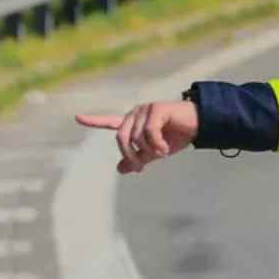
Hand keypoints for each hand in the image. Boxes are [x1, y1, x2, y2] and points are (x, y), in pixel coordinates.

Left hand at [75, 101, 198, 174]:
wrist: (200, 125)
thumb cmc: (179, 136)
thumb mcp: (156, 151)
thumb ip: (139, 158)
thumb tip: (121, 169)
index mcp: (134, 122)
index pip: (111, 123)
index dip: (94, 121)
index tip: (77, 118)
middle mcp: (136, 113)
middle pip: (121, 137)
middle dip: (129, 155)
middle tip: (140, 168)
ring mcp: (146, 110)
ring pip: (135, 137)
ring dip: (148, 151)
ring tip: (163, 153)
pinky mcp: (157, 109)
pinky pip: (149, 133)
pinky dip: (157, 144)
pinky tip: (166, 148)